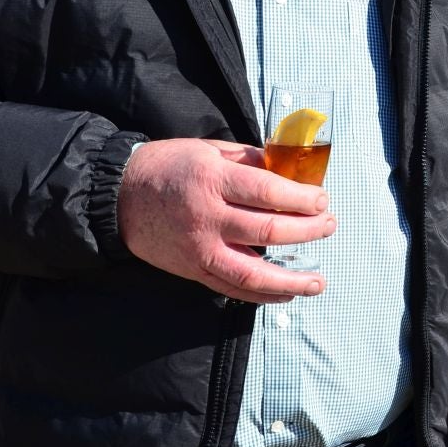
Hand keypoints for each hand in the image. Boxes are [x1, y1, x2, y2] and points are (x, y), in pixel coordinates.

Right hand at [118, 138, 333, 304]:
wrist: (119, 196)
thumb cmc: (169, 167)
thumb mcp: (209, 151)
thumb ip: (250, 162)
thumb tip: (291, 173)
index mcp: (212, 180)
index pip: (268, 193)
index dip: (301, 199)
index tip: (322, 200)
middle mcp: (206, 217)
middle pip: (268, 232)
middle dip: (307, 231)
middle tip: (328, 226)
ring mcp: (199, 249)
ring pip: (252, 272)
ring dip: (290, 280)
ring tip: (318, 282)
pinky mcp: (192, 270)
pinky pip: (232, 288)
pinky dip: (262, 295)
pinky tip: (286, 294)